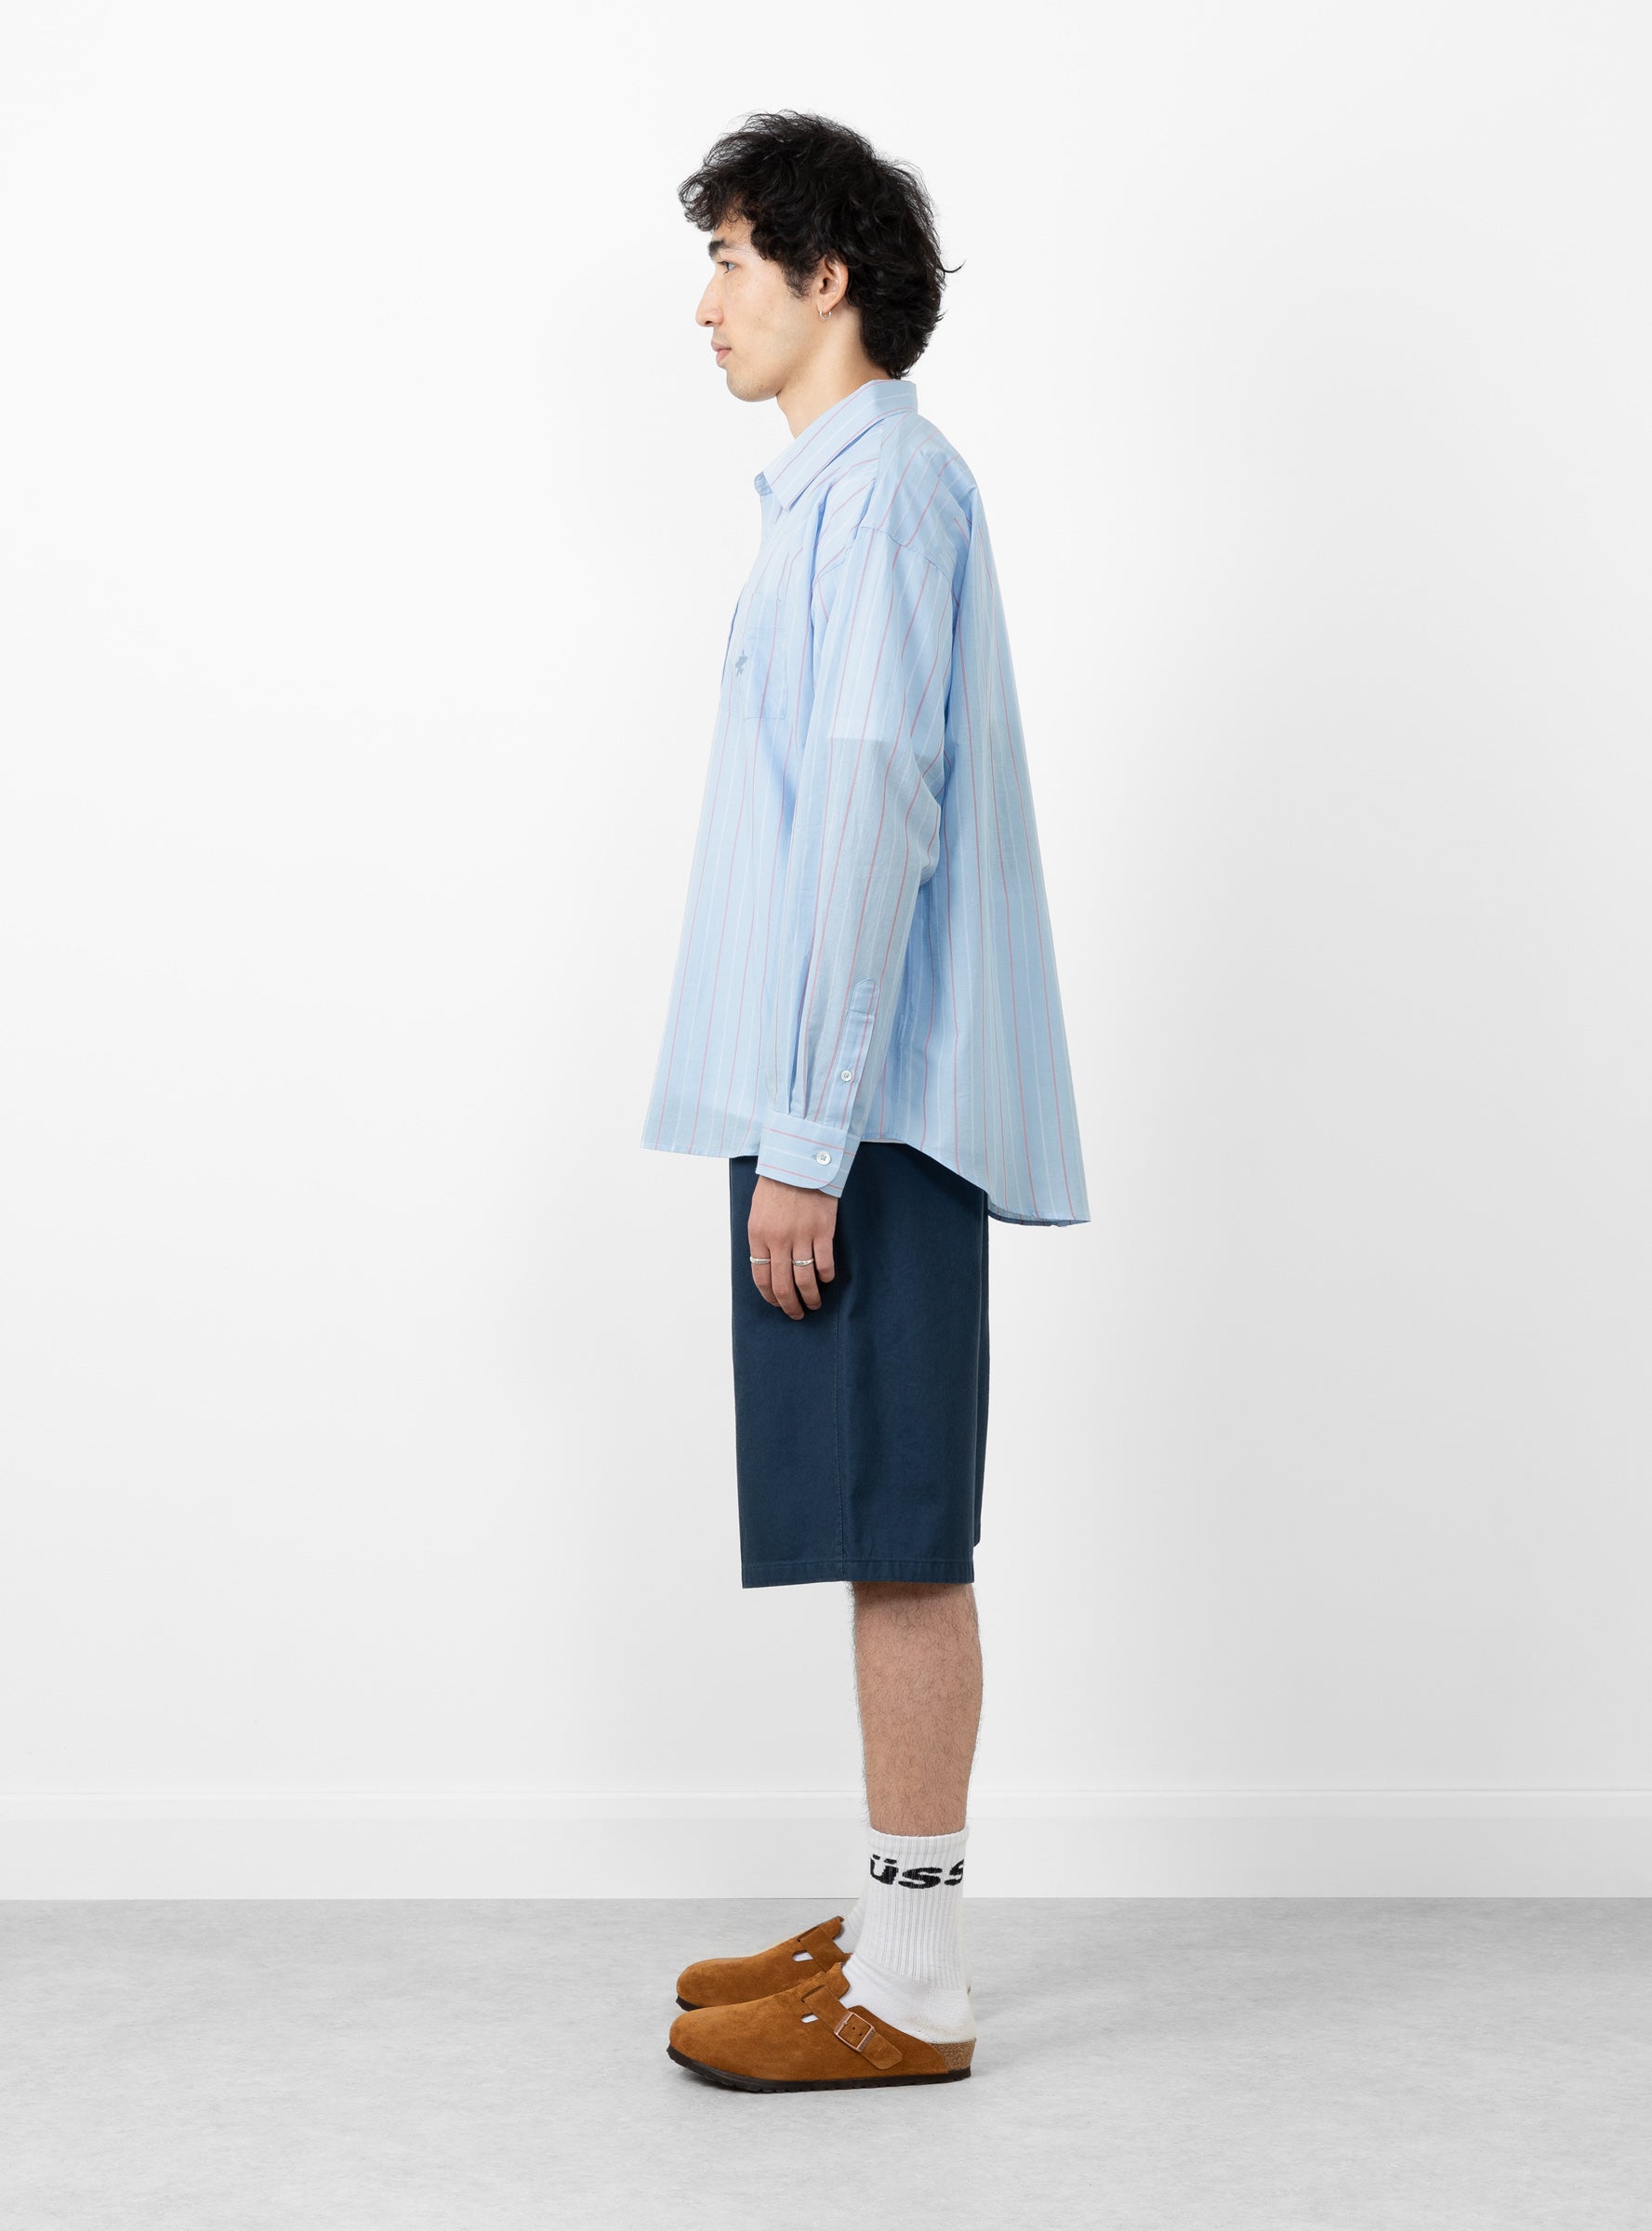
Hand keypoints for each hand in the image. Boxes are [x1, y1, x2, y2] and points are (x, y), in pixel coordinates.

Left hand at [749, 1175, 837, 1319]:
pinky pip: (824, 1264)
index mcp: (758, 1236)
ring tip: (814, 1304)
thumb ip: (762, 1241)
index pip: (761, 1278)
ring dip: (810, 1297)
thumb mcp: (757, 1213)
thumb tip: (769, 1268)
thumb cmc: (777, 1186)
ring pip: (805, 1280)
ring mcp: (801, 1236)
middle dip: (790, 1305)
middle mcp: (778, 1240)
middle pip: (782, 1285)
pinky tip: (826, 1280)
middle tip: (796, 1314)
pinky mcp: (822, 1231)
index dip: (770, 1296)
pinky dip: (825, 1277)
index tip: (777, 1304)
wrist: (799, 1162)